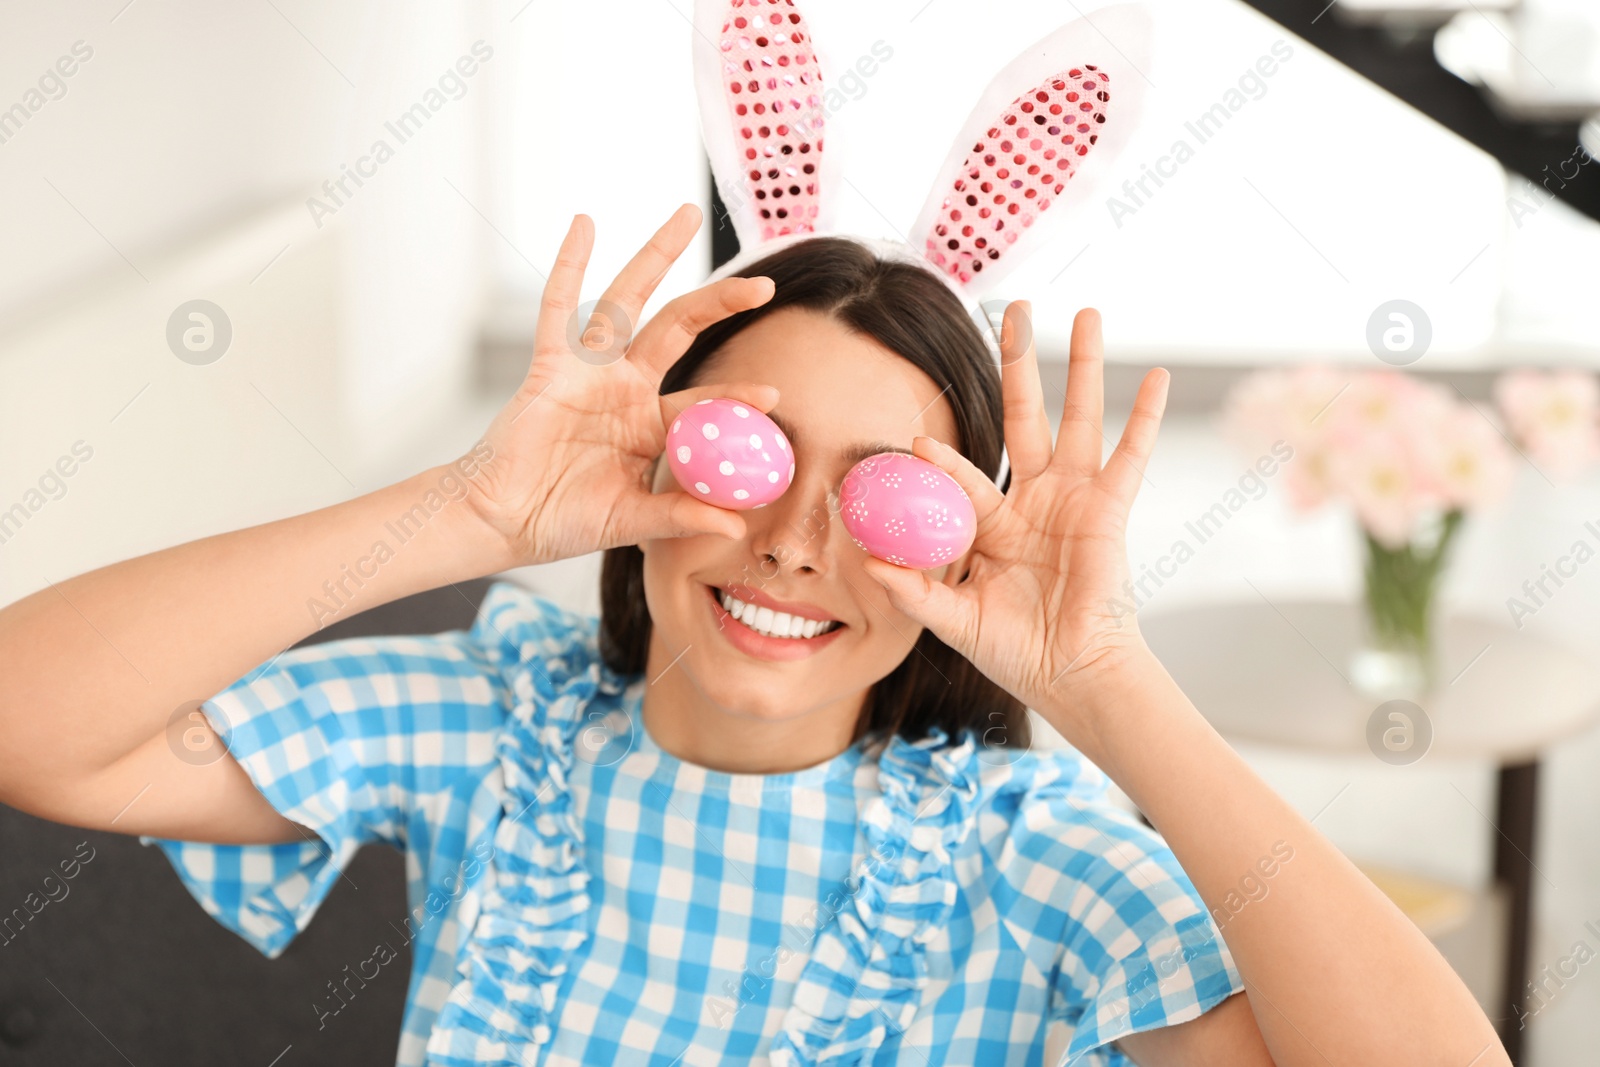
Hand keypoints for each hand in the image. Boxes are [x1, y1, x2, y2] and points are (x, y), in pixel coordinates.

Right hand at [462, 204, 780, 566]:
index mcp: (649, 425)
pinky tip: (584, 225)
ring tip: (684, 215)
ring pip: (627, 302)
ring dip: (655, 257)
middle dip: (719, 303)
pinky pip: (559, 309)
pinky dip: (569, 266)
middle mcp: (624, 388)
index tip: (772, 396)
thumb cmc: (563, 520)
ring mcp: (588, 372)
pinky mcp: (550, 366)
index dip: (735, 395)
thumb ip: (679, 516)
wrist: (503, 521)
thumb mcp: (631, 520)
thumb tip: (735, 528)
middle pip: (679, 329)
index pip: (702, 400)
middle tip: (763, 286)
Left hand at [860, 304, 1168, 743]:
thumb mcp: (955, 619)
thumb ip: (915, 591)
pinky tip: (1155, 375)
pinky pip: (1130, 455)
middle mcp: (1035, 500)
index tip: (915, 437)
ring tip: (1087, 313)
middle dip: (1019, 363)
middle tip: (1012, 310)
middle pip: (1024, 415)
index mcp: (993, 523)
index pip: (963, 477)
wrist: (1071, 676)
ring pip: (1079, 418)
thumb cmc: (1016, 652)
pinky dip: (1144, 416)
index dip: (942, 458)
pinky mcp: (1110, 511)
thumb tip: (868, 564)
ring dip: (1083, 366)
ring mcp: (1076, 500)